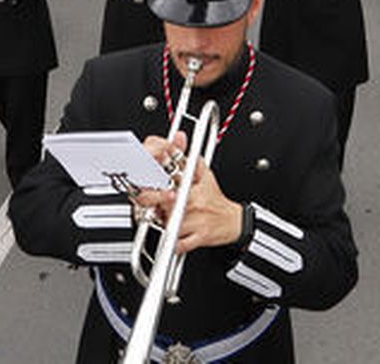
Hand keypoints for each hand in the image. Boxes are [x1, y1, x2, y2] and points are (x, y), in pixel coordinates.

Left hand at [135, 137, 242, 253]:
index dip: (153, 180)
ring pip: (168, 223)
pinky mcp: (199, 237)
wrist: (233, 222)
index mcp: (192, 183)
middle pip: (163, 202)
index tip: (147, 180)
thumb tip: (178, 136)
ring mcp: (196, 219)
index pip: (167, 178)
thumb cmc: (214, 198)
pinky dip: (173, 243)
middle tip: (155, 203)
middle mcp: (194, 201)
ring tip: (166, 218)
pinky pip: (178, 243)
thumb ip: (188, 155)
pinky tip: (174, 236)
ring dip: (163, 223)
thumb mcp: (204, 172)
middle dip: (156, 204)